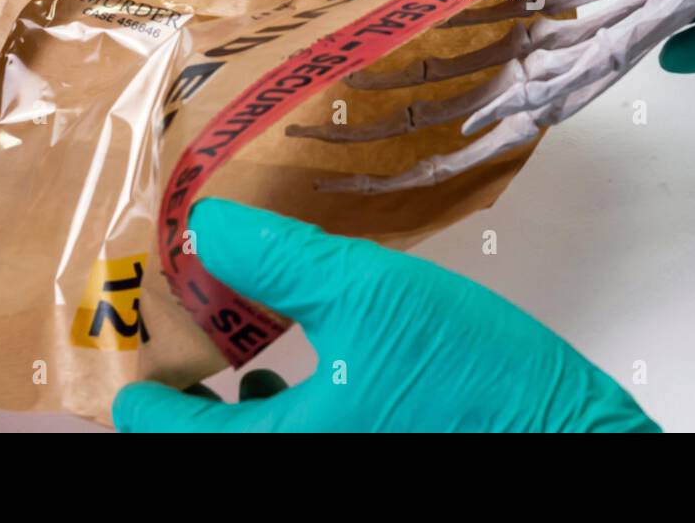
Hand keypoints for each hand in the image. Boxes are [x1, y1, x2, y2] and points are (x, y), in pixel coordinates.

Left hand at [114, 199, 658, 431]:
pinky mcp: (384, 454)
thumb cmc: (469, 376)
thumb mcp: (367, 294)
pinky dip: (296, 408)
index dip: (147, 400)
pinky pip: (316, 439)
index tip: (130, 377)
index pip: (183, 438)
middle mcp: (311, 468)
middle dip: (194, 402)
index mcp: (288, 448)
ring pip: (271, 444)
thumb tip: (209, 226)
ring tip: (245, 359)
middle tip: (183, 354)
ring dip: (243, 410)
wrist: (564, 428)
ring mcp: (348, 465)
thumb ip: (281, 260)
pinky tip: (325, 366)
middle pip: (223, 446)